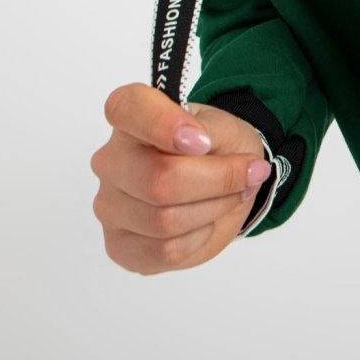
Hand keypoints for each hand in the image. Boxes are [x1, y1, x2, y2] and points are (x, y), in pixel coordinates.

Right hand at [90, 82, 271, 273]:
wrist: (221, 183)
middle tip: (249, 172)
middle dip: (219, 180)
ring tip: (230, 195)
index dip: (164, 123)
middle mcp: (110, 161)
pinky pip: (165, 251)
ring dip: (215, 208)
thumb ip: (211, 130)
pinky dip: (199, 236)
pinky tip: (204, 220)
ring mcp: (110, 206)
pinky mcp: (119, 246)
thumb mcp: (225, 128)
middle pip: (159, 180)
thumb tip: (198, 144)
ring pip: (165, 221)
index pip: (127, 108)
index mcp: (130, 119)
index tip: (203, 140)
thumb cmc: (215, 147)